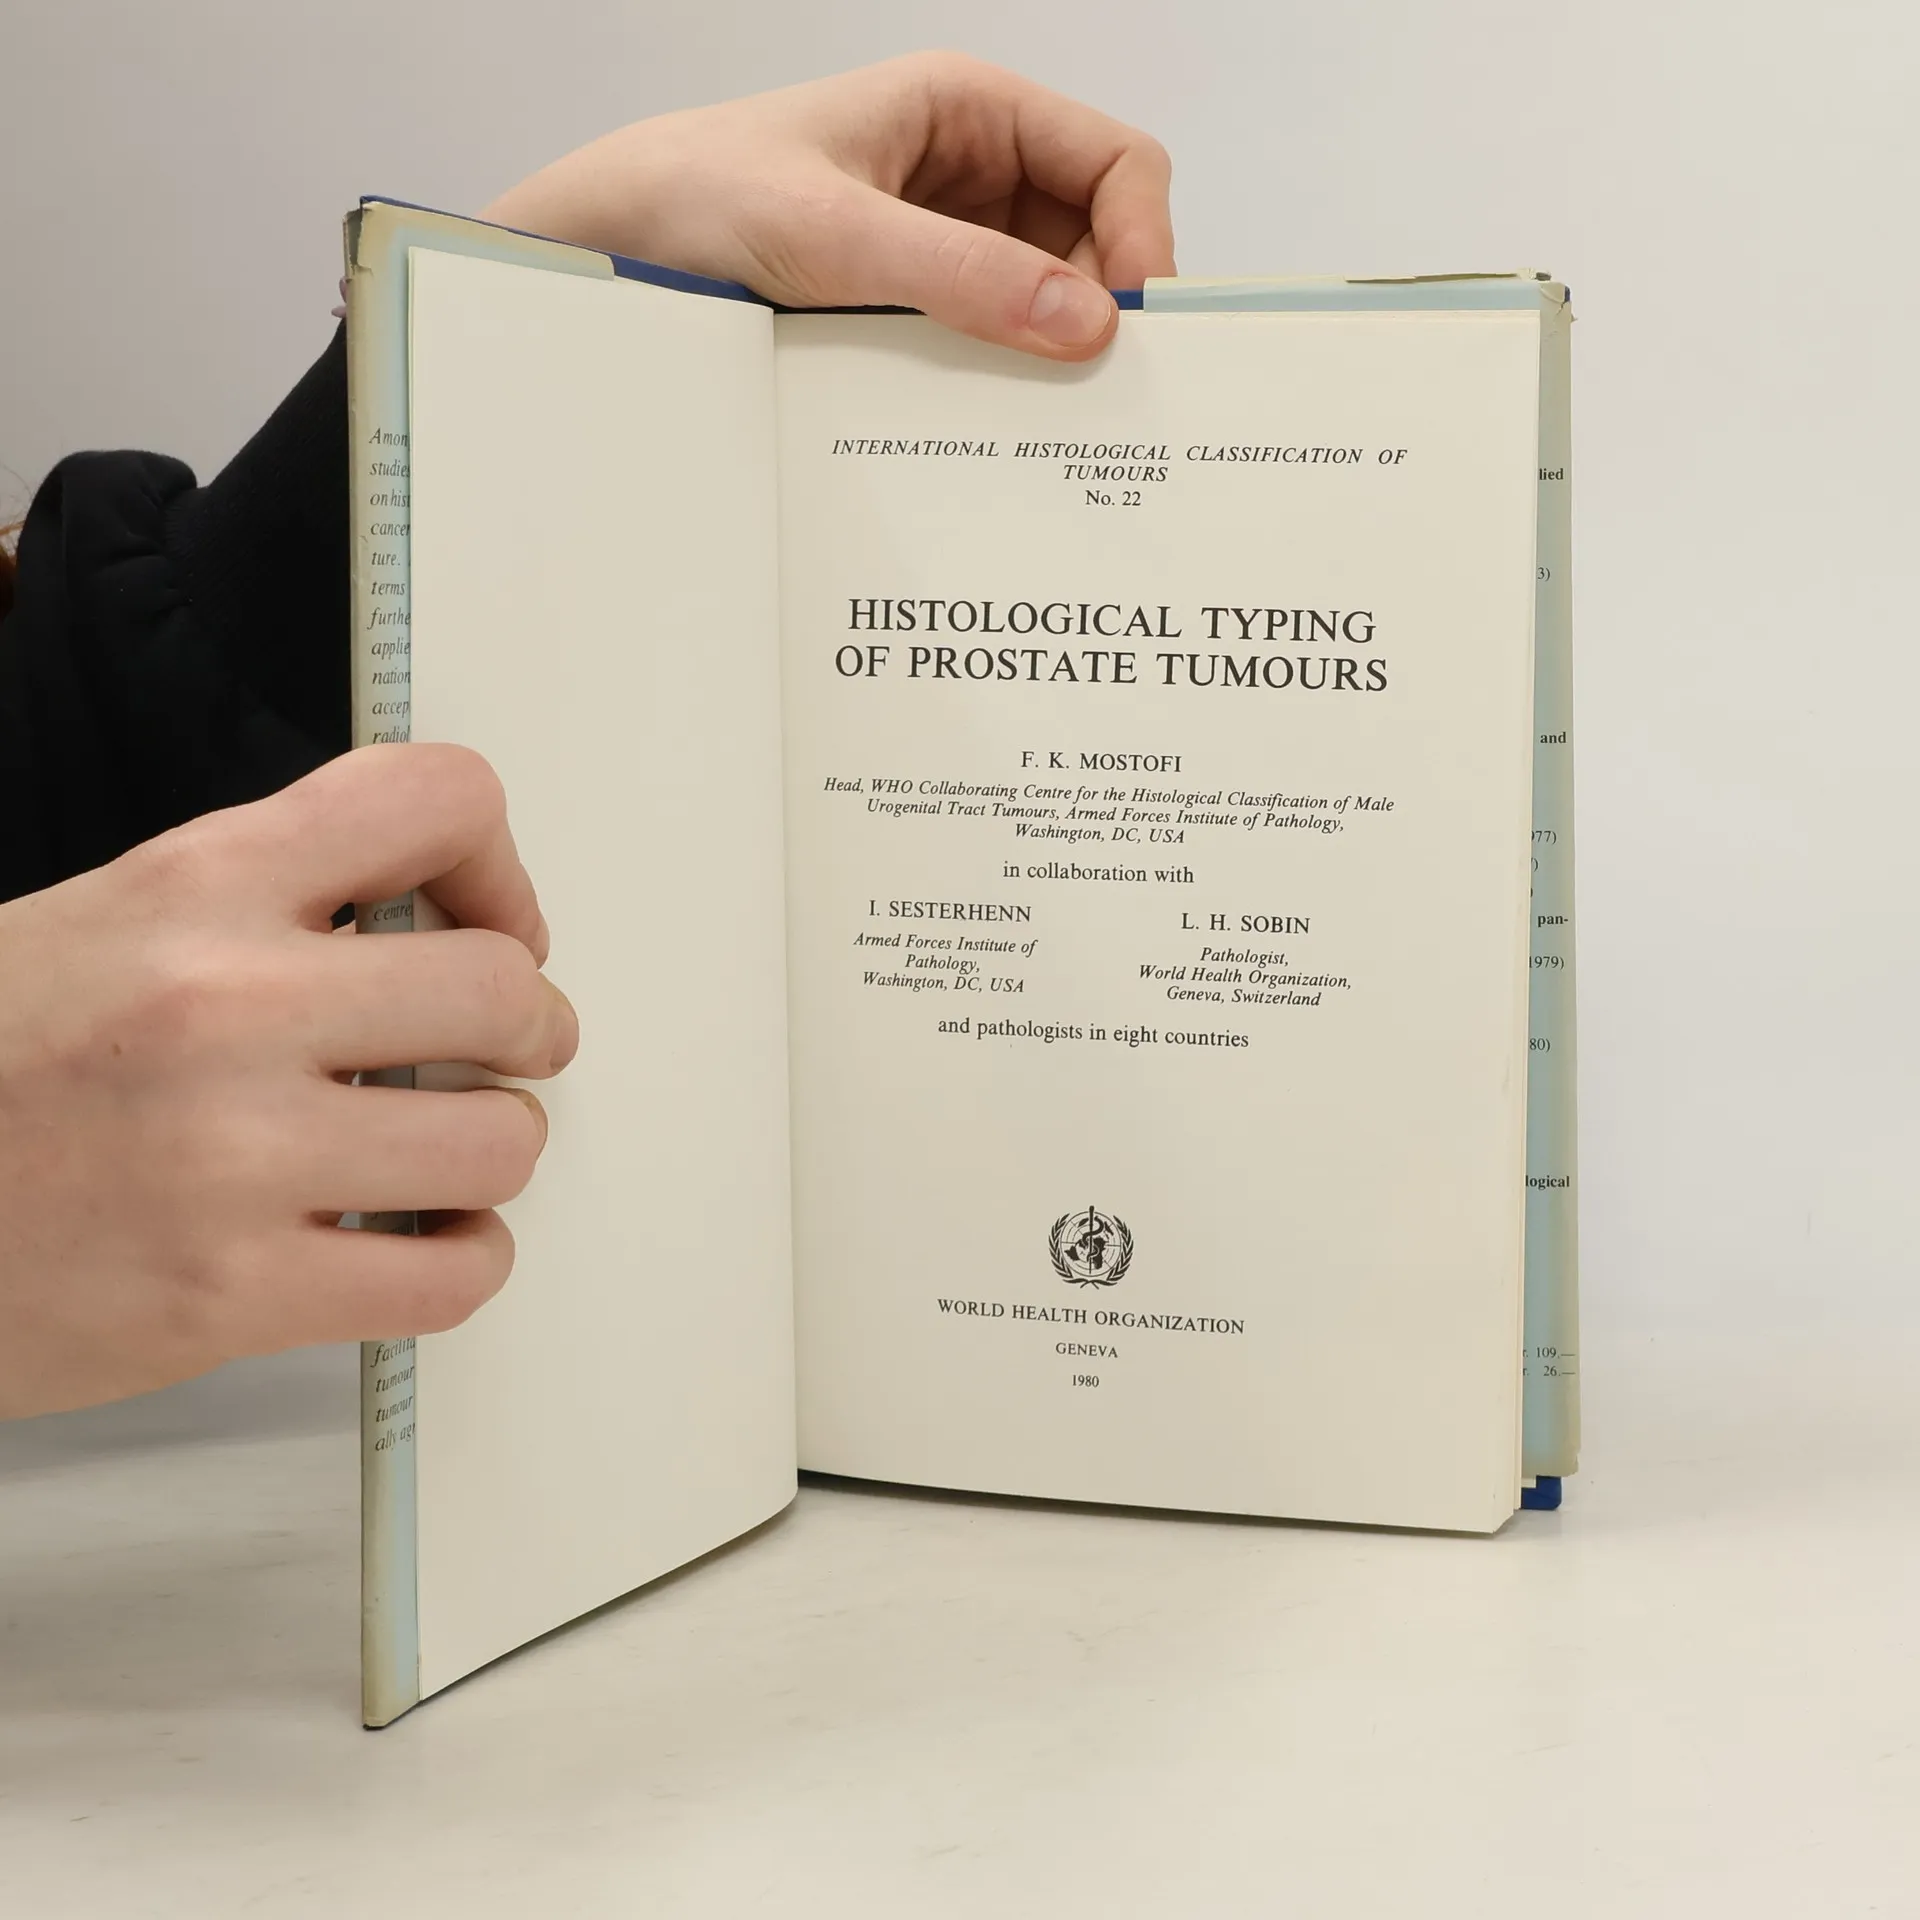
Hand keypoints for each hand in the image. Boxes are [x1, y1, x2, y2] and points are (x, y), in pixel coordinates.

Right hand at [0, 744, 577, 1418]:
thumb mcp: (109, 920)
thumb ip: (269, 901)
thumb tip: (436, 914)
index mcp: (197, 885)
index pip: (436, 798)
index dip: (496, 861)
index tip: (485, 919)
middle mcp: (225, 1004)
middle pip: (504, 990)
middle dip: (527, 1027)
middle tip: (504, 1047)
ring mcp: (232, 1156)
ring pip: (499, 1142)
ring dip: (491, 1149)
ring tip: (439, 1151)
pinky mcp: (232, 1293)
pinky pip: (450, 1278)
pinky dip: (464, 1261)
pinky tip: (422, 1240)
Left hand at [484, 52, 1174, 361]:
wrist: (610, 248)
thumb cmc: (703, 195)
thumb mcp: (837, 235)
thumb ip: (962, 277)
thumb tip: (1087, 325)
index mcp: (969, 112)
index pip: (1115, 163)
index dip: (1143, 239)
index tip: (1130, 327)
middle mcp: (972, 175)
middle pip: (1096, 242)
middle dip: (1105, 313)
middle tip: (1102, 395)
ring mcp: (946, 246)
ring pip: (1049, 303)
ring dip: (1053, 356)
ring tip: (1046, 422)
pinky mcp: (915, 309)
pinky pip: (991, 344)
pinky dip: (1005, 382)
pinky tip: (995, 425)